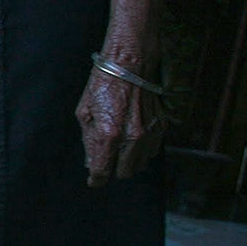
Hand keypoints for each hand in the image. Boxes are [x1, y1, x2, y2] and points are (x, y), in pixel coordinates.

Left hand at [75, 65, 164, 186]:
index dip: (97, 179)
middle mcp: (133, 137)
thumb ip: (89, 140)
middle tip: (106, 158)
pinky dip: (142, 150)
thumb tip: (92, 162)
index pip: (103, 171)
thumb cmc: (103, 85)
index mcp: (109, 134)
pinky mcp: (161, 127)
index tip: (94, 180)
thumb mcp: (85, 112)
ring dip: (129, 160)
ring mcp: (150, 133)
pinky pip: (152, 151)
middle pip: (125, 172)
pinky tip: (132, 138)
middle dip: (114, 168)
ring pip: (141, 164)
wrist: (130, 65)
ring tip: (119, 145)